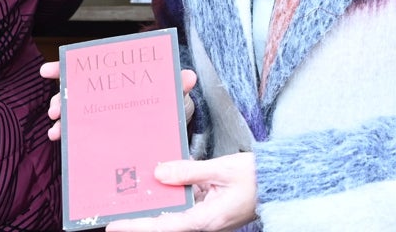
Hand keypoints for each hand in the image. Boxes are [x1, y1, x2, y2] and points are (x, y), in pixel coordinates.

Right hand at [40, 63, 197, 140]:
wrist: (171, 128)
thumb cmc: (170, 104)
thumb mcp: (175, 95)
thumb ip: (179, 86)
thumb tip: (189, 76)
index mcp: (118, 76)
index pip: (89, 65)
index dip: (66, 67)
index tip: (46, 71)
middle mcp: (104, 90)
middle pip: (76, 88)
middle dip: (62, 97)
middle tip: (56, 108)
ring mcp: (100, 110)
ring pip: (74, 110)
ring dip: (62, 117)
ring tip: (57, 129)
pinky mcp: (100, 130)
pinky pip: (80, 131)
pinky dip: (67, 134)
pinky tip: (60, 140)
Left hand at [104, 152, 257, 231]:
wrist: (282, 184)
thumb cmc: (257, 178)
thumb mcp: (222, 169)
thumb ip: (188, 172)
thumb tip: (159, 173)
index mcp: (206, 220)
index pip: (164, 226)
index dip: (138, 226)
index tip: (114, 225)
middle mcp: (204, 223)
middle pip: (165, 221)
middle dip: (142, 213)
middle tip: (115, 206)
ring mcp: (207, 217)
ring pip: (175, 211)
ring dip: (159, 200)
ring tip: (133, 189)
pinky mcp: (210, 209)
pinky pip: (187, 202)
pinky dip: (176, 191)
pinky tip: (165, 177)